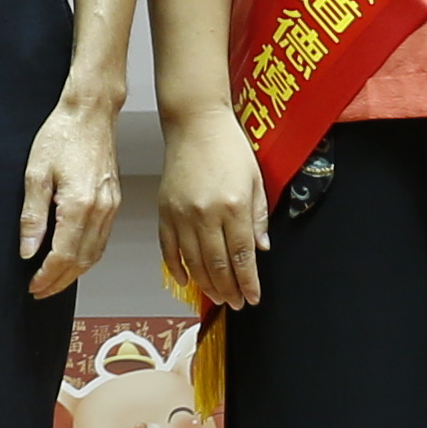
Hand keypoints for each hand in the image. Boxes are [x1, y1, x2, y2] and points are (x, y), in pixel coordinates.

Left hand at [18, 92, 121, 299]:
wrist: (90, 113)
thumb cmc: (62, 136)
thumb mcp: (35, 174)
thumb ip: (32, 216)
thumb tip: (27, 250)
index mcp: (79, 206)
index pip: (62, 256)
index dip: (46, 276)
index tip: (32, 286)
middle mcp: (100, 211)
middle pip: (81, 262)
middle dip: (59, 282)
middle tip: (39, 291)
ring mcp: (111, 207)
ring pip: (94, 254)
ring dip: (74, 273)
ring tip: (53, 281)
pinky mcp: (114, 202)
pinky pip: (102, 240)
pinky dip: (87, 257)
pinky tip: (74, 259)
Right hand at [153, 101, 267, 308]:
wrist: (196, 123)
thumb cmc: (229, 147)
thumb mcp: (256, 180)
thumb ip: (259, 217)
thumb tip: (261, 249)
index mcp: (234, 206)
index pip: (243, 256)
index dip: (248, 282)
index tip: (252, 297)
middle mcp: (206, 214)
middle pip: (218, 265)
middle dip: (229, 290)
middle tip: (236, 304)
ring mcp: (182, 214)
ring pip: (194, 262)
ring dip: (207, 284)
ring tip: (217, 297)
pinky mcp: (165, 211)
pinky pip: (169, 248)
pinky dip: (176, 268)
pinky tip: (186, 280)